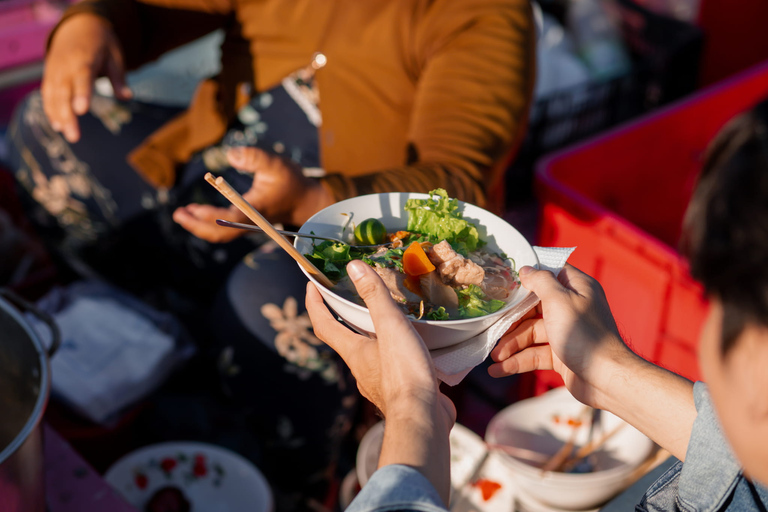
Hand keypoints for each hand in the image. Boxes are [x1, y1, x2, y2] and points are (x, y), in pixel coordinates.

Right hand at [42, 14, 131, 142]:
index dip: (81, 94)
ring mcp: (55, 69)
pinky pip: (47, 93)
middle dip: (68, 115)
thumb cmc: (101, 44)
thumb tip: (128, 97)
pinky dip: (50, 109)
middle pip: (64, 91)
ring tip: (67, 134)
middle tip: (74, 137)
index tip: (81, 111)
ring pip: (53, 95)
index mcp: (84, 58)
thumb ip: (119, 78)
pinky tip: (57, 126)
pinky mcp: (50, 74)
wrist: (79, 26)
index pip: (82, 77)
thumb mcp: (115, 56)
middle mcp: (66, 65)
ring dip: (58, 115)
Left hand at [173, 147, 334, 241]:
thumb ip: (255, 157)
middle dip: (198, 226)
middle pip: (222, 233)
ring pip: (221, 233)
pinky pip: (224, 229)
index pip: (232, 218)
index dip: (213, 217)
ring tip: (181, 213)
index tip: (194, 209)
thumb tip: (230, 154)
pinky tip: (196, 213)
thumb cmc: (291, 181)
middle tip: (178, 214)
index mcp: (257, 210)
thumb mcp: (276, 164)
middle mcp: (251, 222)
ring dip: (199, 226)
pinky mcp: (246, 224)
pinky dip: (208, 224)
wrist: (304, 200)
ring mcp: (248, 225)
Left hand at [306, 259, 454, 503]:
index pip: (324, 324)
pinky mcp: (399, 390)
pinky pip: (393, 366)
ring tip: (387, 317)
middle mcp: (361, 366)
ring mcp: (379, 381)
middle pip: (345, 338)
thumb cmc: (404, 373)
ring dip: (373, 335)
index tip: (312, 284)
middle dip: (344, 317)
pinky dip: (396, 351)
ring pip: (370, 352)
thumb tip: (353, 267)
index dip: (314, 303)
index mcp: (353, 350)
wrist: (422, 419)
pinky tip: (413, 346)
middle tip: (351, 296)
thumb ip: (374, 297)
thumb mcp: (390, 327)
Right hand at [488, 264, 637, 408]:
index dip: (528, 276)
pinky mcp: (560, 355)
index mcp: (576, 288)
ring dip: (511, 345)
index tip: (505, 280)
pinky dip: (517, 361)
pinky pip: (535, 354)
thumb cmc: (584, 334)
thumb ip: (540, 281)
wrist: (606, 379)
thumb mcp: (559, 300)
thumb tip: (525, 269)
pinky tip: (498, 370)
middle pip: (533, 308)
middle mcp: (571, 308)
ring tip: (494, 356)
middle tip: (492, 327)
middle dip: (512, 321)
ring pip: (531, 334)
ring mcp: (565, 332)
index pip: (550, 274)